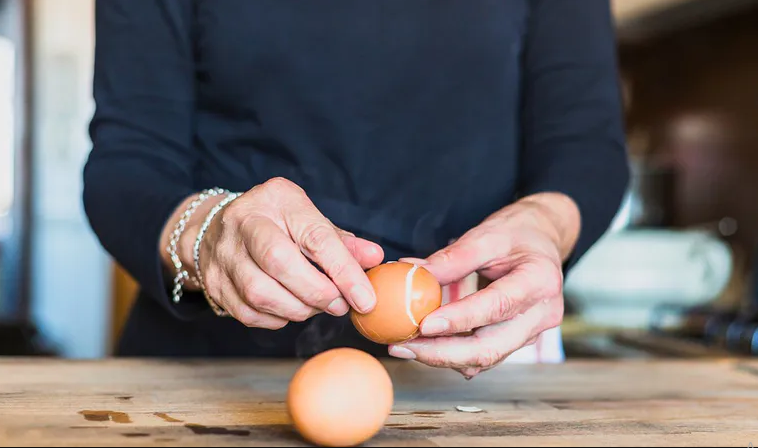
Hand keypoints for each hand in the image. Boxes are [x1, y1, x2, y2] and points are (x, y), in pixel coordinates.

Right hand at [166, 177, 383, 328]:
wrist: (218, 228)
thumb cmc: (277, 223)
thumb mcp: (310, 220)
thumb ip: (342, 242)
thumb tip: (374, 258)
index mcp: (276, 198)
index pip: (315, 237)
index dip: (344, 271)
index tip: (365, 299)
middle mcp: (243, 221)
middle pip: (279, 262)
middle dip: (317, 292)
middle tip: (339, 305)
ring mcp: (223, 253)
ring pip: (260, 293)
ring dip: (298, 309)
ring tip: (317, 306)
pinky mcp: (213, 283)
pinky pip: (248, 313)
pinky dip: (277, 319)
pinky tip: (291, 310)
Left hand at [389, 193, 579, 378]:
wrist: (542, 241)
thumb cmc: (516, 234)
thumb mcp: (487, 235)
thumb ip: (453, 258)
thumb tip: (413, 274)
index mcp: (539, 281)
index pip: (496, 306)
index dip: (458, 320)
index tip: (423, 325)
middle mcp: (541, 314)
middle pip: (490, 348)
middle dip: (441, 353)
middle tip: (402, 346)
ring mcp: (531, 333)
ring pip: (484, 359)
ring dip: (441, 357)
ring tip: (404, 345)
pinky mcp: (516, 341)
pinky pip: (483, 356)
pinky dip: (452, 354)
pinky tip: (424, 345)